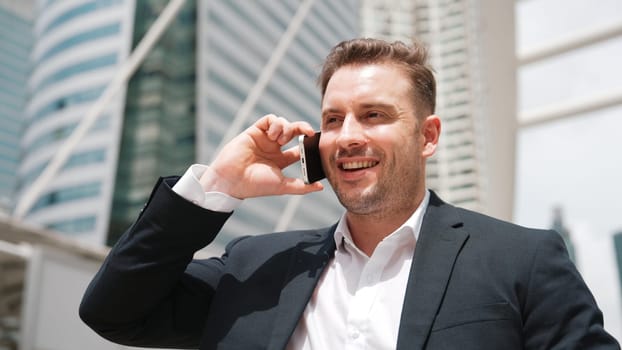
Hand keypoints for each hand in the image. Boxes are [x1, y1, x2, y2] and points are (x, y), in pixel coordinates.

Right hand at [201, 114, 323, 198]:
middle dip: (303, 129)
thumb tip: (320, 186)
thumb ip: (302, 186)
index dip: (309, 144)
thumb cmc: (255, 185)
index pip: (300, 148)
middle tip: (309, 133)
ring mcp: (264, 139)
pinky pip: (270, 119)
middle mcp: (273, 148)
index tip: (315, 144)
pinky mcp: (255, 131)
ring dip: (287, 128)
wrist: (232, 180)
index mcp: (281, 161)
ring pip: (283, 123)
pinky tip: (273, 134)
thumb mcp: (282, 186)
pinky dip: (276, 123)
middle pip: (294, 132)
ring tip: (281, 140)